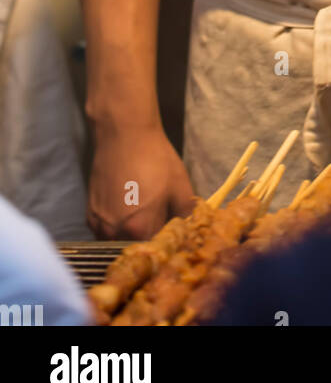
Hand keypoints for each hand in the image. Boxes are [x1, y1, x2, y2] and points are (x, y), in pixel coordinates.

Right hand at [87, 123, 195, 239]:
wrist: (124, 134)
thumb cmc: (155, 158)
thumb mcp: (180, 186)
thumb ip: (186, 215)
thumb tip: (189, 230)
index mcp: (139, 229)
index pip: (156, 248)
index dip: (167, 242)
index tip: (173, 233)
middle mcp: (115, 232)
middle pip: (136, 247)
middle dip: (148, 238)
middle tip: (159, 220)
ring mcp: (99, 224)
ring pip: (119, 240)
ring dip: (130, 234)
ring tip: (142, 211)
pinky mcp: (90, 214)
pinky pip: (106, 230)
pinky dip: (117, 225)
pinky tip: (126, 206)